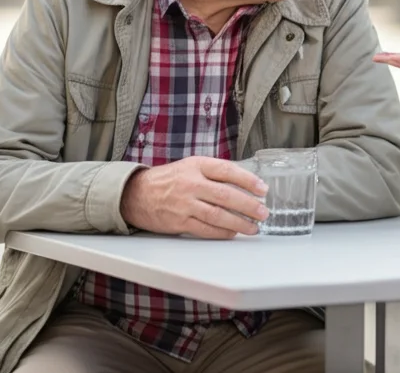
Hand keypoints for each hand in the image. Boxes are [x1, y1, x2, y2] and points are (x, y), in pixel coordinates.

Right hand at [120, 156, 268, 238]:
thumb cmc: (169, 180)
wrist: (136, 194)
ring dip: (239, 223)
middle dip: (249, 205)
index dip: (248, 180)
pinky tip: (233, 233)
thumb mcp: (191, 166)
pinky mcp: (179, 222)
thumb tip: (246, 184)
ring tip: (253, 227)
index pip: (227, 171)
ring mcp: (184, 204)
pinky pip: (206, 229)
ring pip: (218, 215)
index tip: (263, 189)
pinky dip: (222, 232)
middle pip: (226, 195)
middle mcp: (191, 183)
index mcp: (196, 166)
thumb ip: (215, 173)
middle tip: (263, 212)